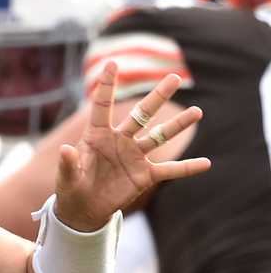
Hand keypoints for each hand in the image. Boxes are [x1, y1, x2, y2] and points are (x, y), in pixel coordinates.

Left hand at [54, 61, 209, 230]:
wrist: (84, 208)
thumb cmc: (72, 186)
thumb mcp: (67, 176)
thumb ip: (68, 163)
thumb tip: (66, 150)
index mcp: (97, 135)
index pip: (102, 105)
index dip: (106, 85)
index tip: (112, 64)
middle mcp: (119, 140)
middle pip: (141, 115)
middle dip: (158, 97)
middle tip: (174, 78)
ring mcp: (134, 156)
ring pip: (159, 137)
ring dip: (178, 126)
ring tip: (197, 111)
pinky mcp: (145, 175)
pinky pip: (170, 170)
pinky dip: (187, 168)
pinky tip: (206, 163)